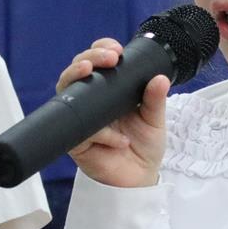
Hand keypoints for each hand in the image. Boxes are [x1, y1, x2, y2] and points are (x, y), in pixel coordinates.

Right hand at [56, 38, 169, 188]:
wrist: (138, 179)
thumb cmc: (143, 146)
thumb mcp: (155, 120)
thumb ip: (156, 99)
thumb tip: (160, 78)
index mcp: (109, 90)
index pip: (98, 61)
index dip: (101, 49)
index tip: (116, 49)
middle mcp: (91, 100)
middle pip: (77, 70)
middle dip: (88, 57)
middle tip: (108, 58)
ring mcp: (81, 118)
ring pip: (67, 92)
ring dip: (76, 78)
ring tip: (90, 72)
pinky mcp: (76, 141)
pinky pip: (81, 130)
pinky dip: (101, 133)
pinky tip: (119, 139)